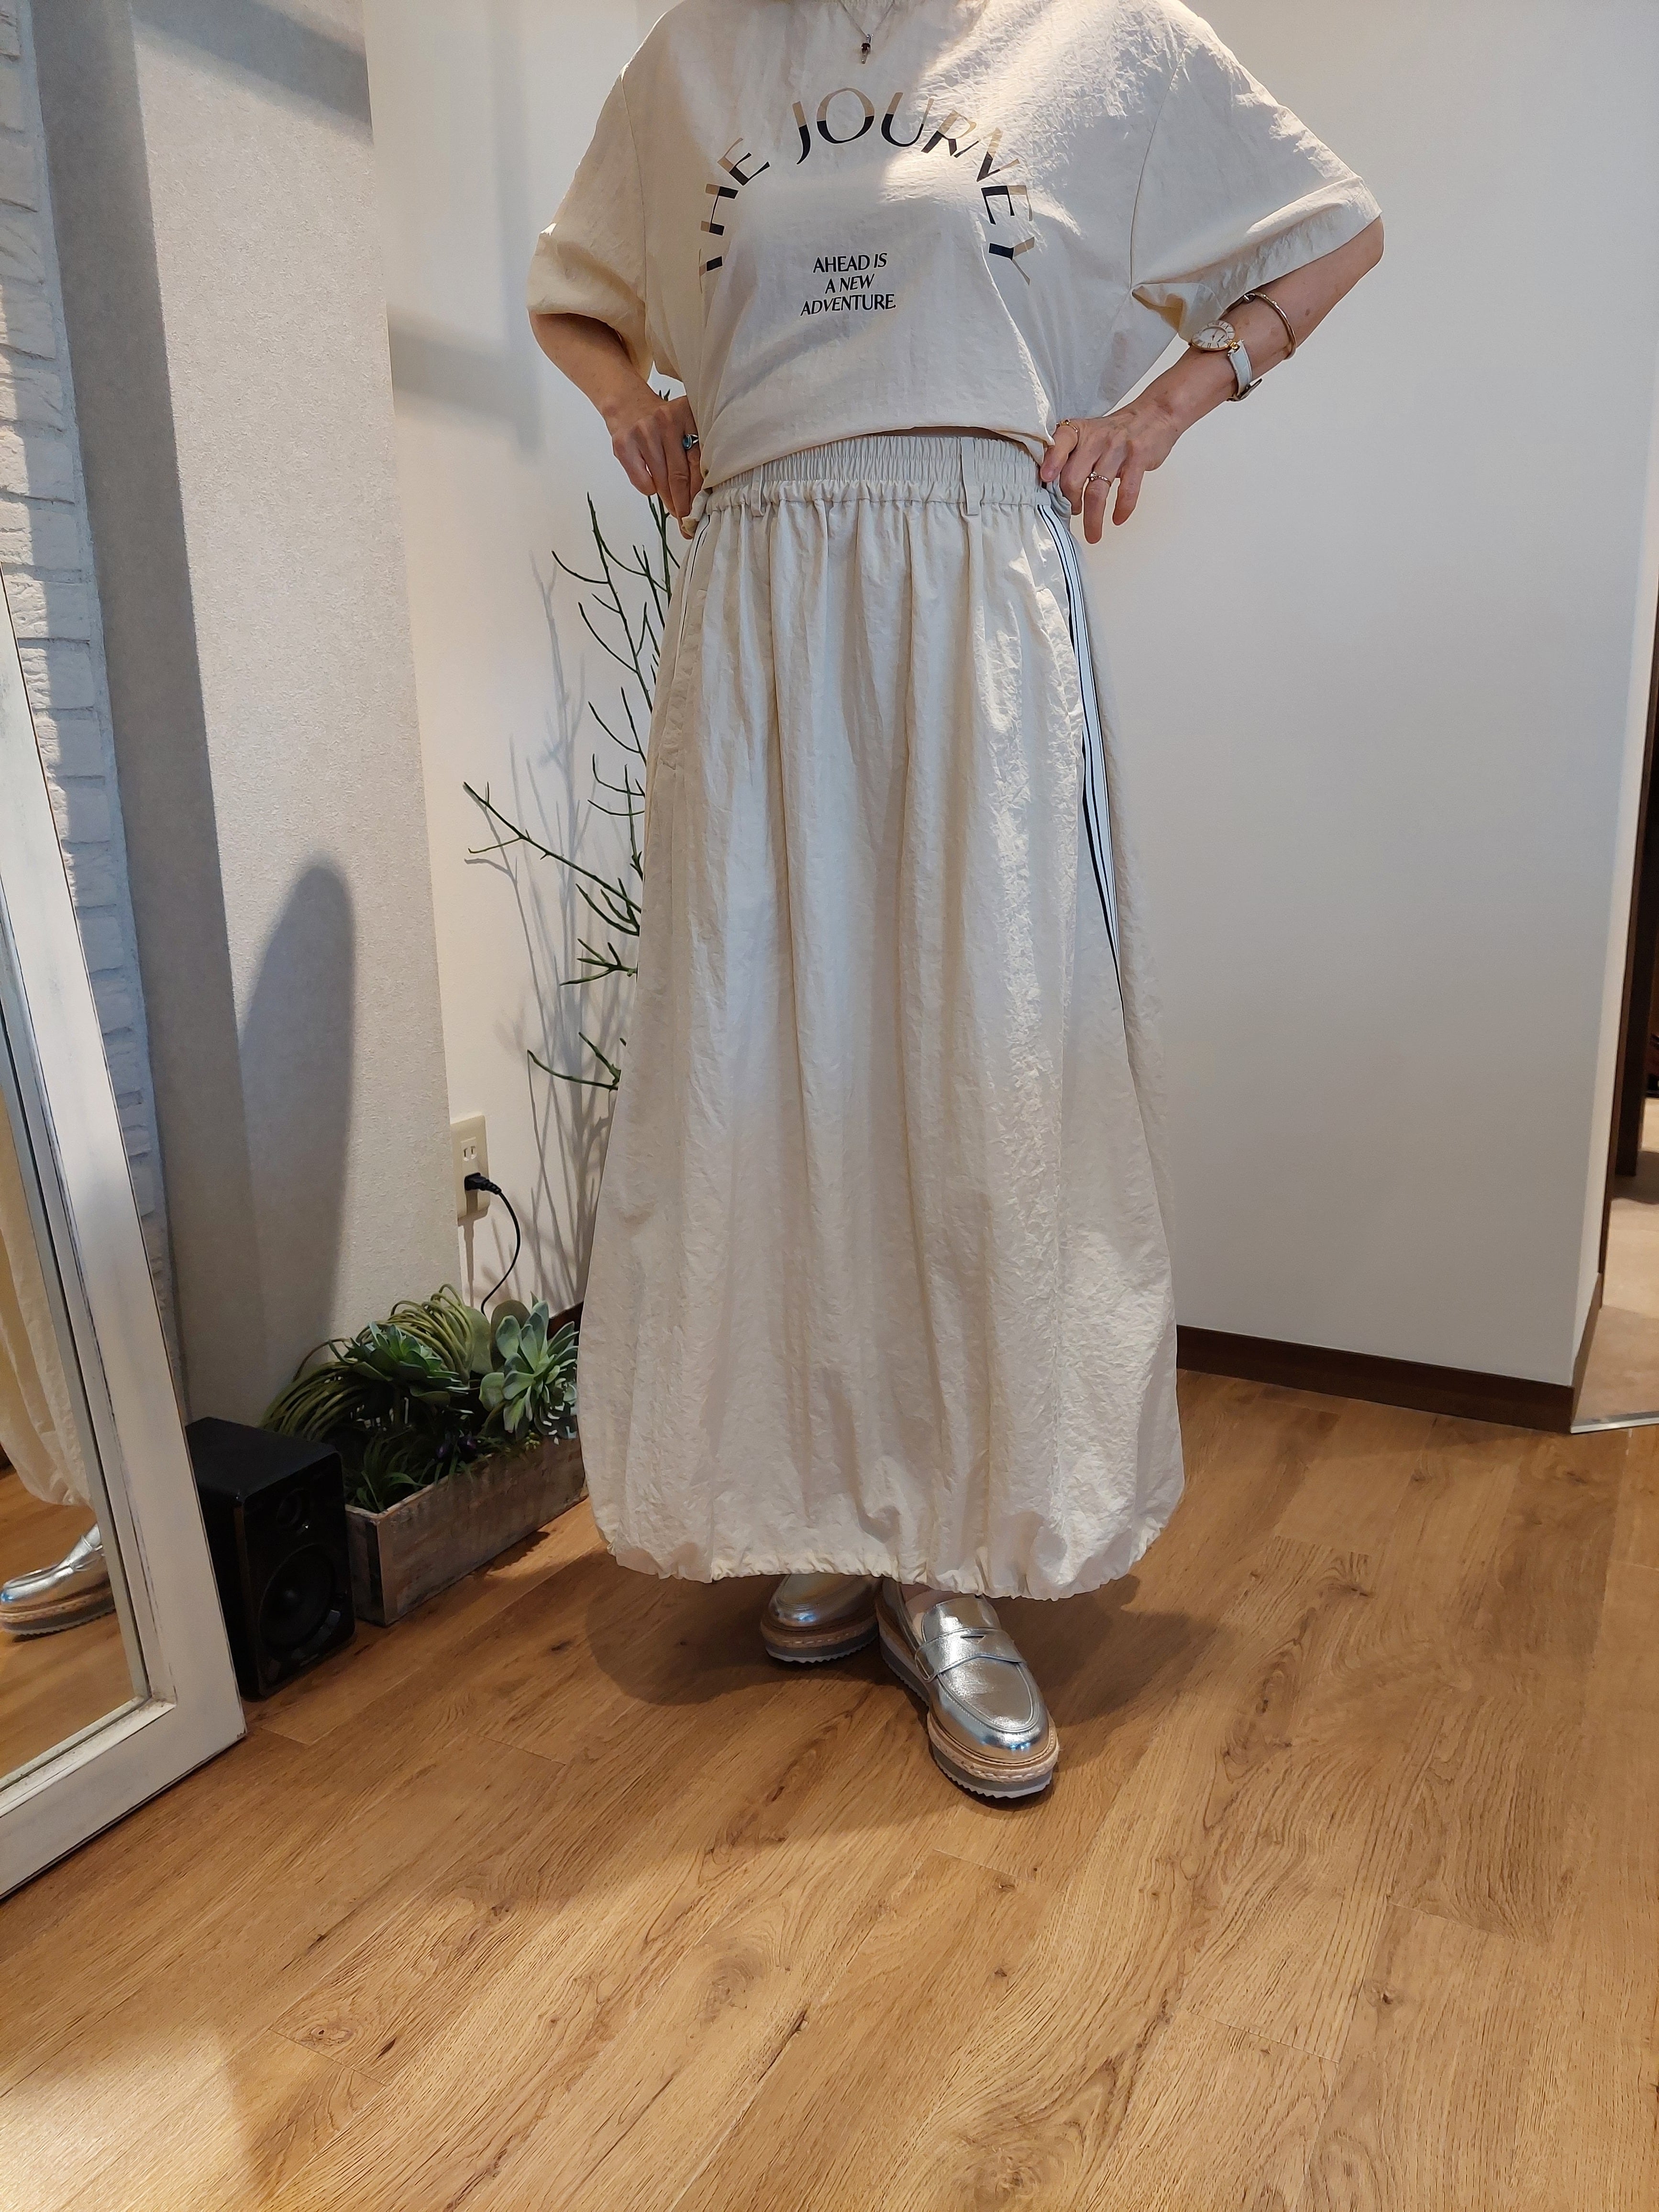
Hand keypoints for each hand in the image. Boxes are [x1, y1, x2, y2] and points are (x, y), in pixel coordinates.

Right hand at [604, 385, 702, 525]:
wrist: (626, 403)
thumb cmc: (659, 423)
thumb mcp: (682, 426)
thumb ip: (694, 450)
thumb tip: (702, 496)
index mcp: (687, 415)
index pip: (699, 462)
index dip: (701, 491)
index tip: (704, 511)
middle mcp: (666, 421)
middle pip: (680, 474)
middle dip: (685, 504)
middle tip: (689, 521)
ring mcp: (643, 431)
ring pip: (661, 480)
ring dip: (670, 501)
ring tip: (676, 512)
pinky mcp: (624, 443)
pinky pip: (642, 481)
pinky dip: (649, 489)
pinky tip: (652, 487)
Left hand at [1039, 399, 1181, 540]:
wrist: (1154, 415)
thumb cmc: (1115, 432)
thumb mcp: (1088, 434)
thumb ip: (1069, 455)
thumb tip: (1050, 488)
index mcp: (1079, 432)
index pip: (1059, 443)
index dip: (1051, 462)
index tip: (1045, 480)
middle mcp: (1096, 439)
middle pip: (1073, 478)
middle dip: (1069, 504)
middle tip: (1073, 514)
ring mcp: (1117, 449)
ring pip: (1097, 491)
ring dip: (1092, 519)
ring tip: (1093, 535)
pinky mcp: (1138, 459)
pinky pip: (1127, 491)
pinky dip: (1121, 509)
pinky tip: (1117, 519)